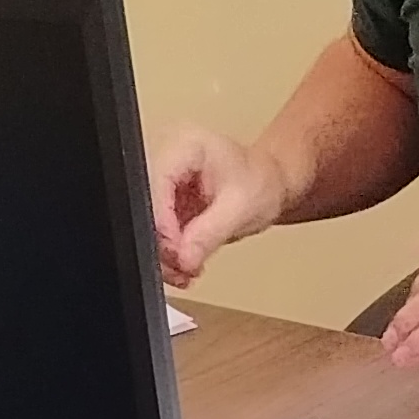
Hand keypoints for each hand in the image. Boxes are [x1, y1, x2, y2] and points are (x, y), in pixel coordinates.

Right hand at [152, 124, 288, 285]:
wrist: (271, 186)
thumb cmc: (260, 181)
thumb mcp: (240, 208)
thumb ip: (210, 232)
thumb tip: (184, 257)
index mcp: (186, 147)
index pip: (156, 186)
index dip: (162, 224)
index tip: (177, 252)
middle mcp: (170, 162)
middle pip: (147, 208)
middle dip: (164, 245)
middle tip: (183, 267)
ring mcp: (167, 186)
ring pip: (150, 226)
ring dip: (166, 255)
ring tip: (187, 271)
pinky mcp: (170, 207)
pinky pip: (160, 235)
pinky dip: (172, 255)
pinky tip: (187, 264)